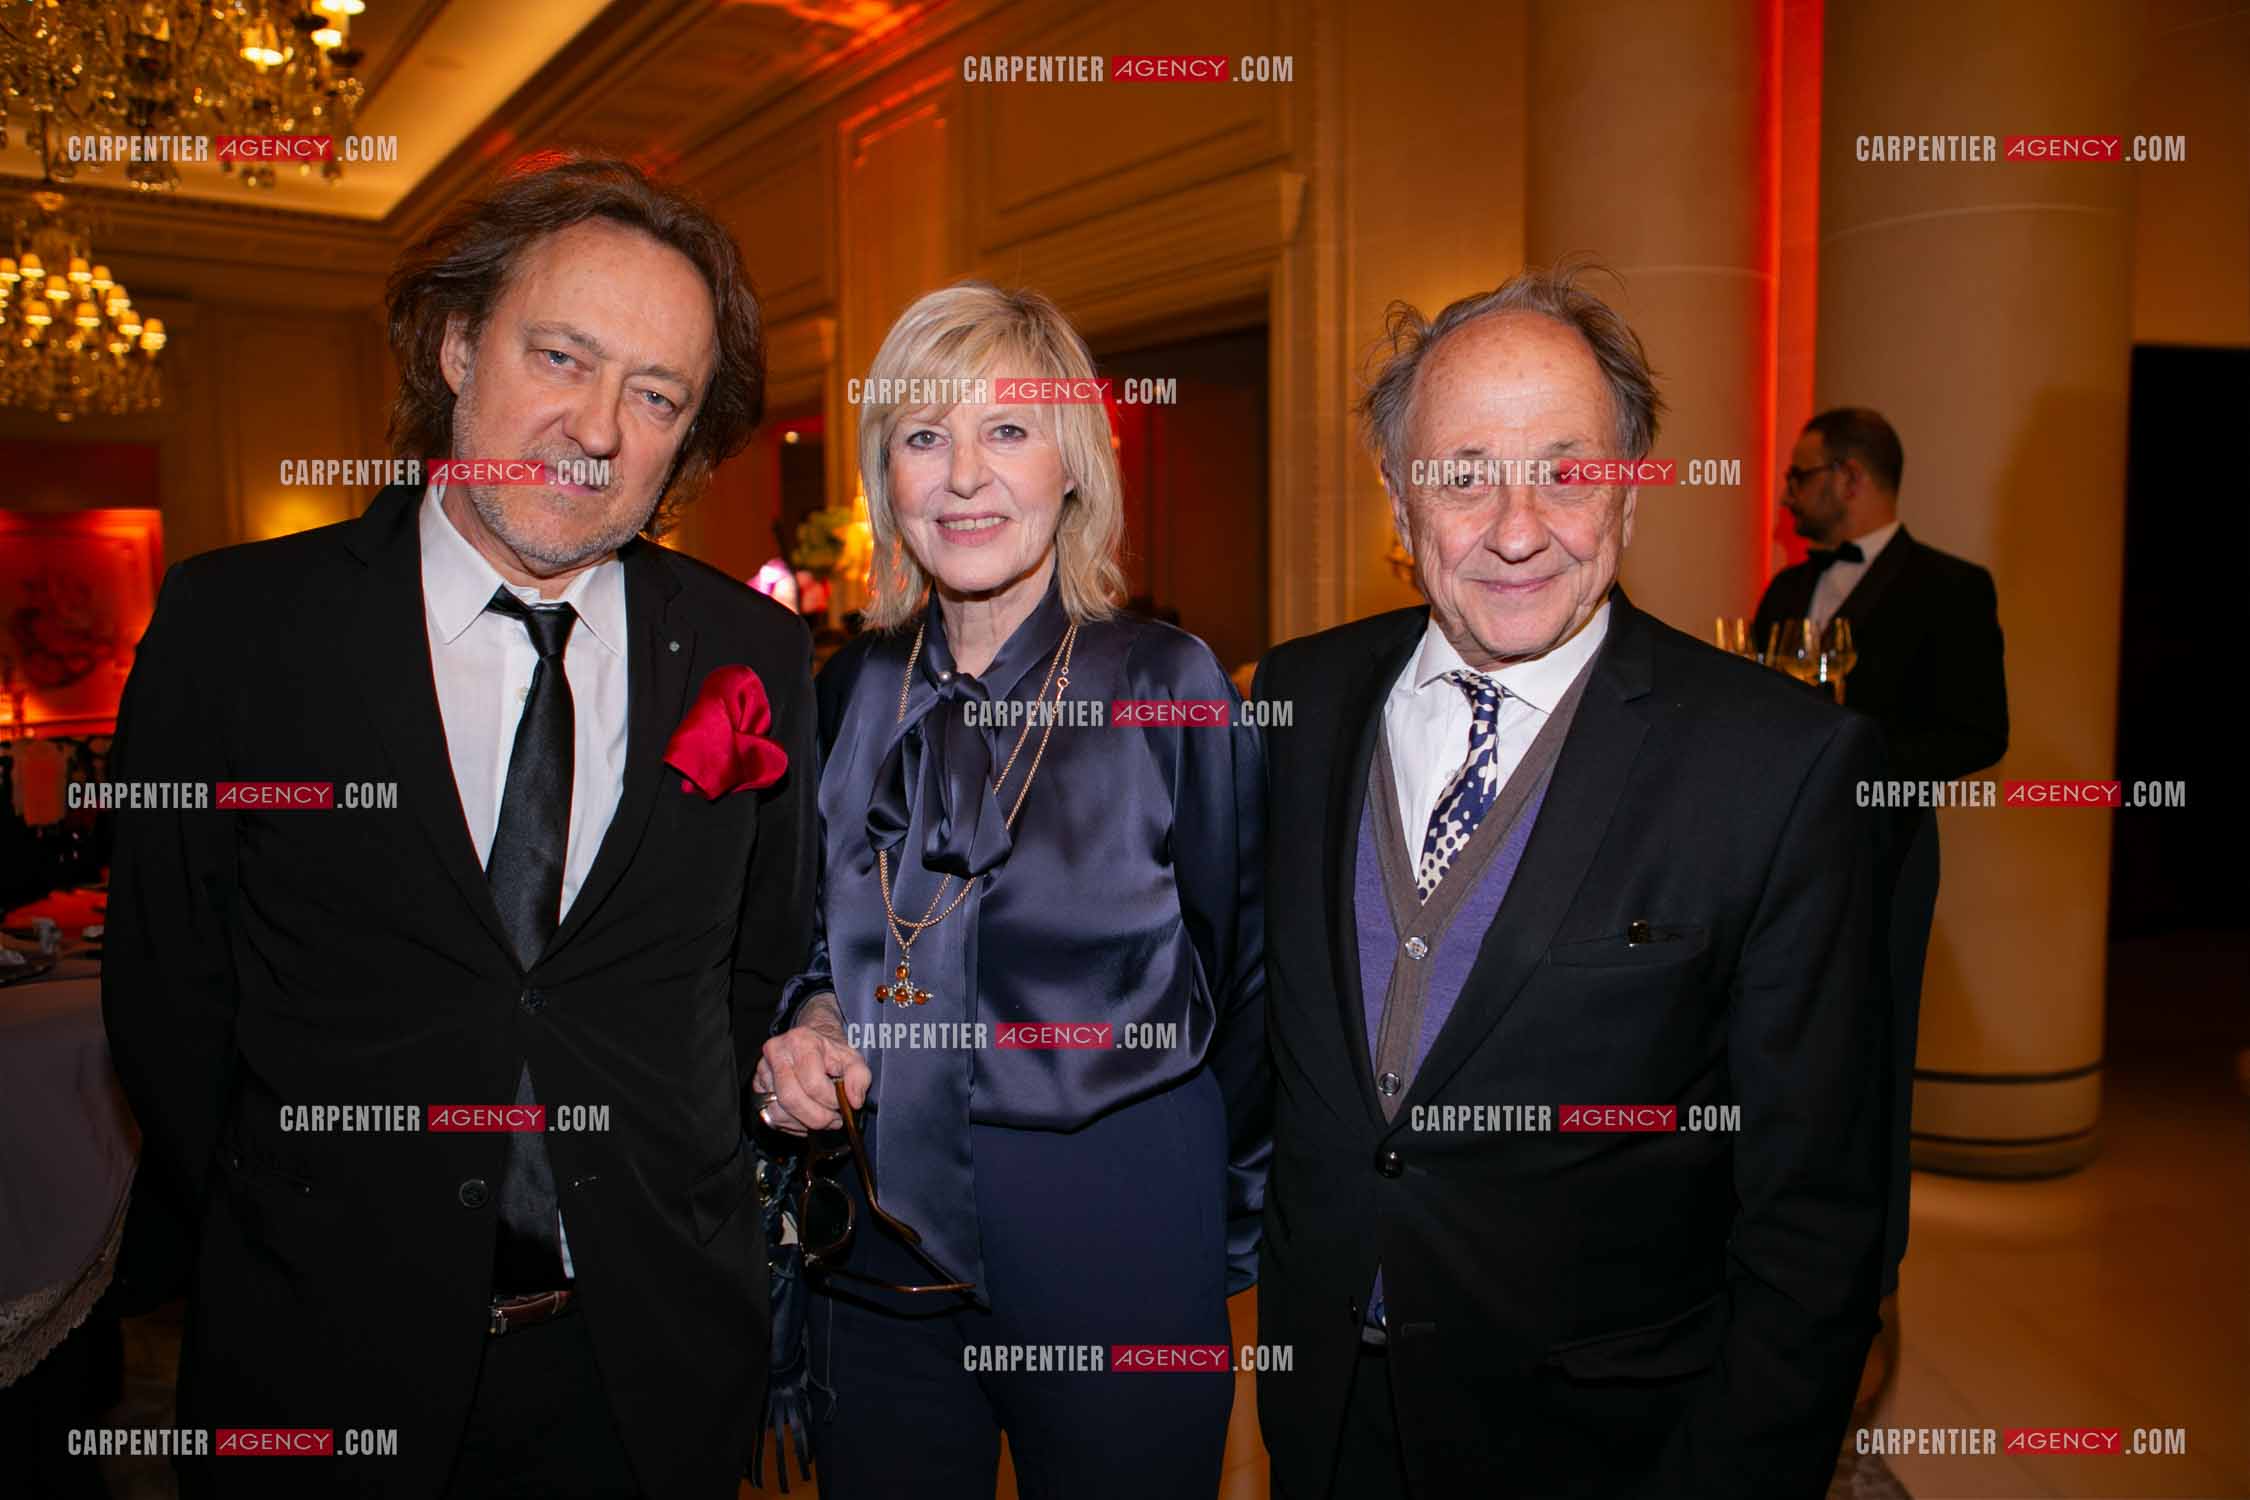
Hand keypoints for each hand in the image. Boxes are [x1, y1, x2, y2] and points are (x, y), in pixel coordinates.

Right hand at [753, 995, 868, 1134]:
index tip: (841, 1105)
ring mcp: (763, 1071)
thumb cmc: (830, 1053)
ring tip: (820, 1116)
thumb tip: (853, 1101)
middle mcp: (776, 1053)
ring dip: (803, 1123)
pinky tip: (805, 1116)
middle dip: (816, 1117)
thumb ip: (859, 1078)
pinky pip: (770, 1116)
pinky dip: (791, 1124)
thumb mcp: (853, 1059)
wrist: (810, 1043)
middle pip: (791, 1099)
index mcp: (801, 1041)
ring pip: (778, 1112)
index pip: (812, 1083)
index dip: (830, 1101)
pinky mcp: (757, 1087)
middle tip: (833, 1120)